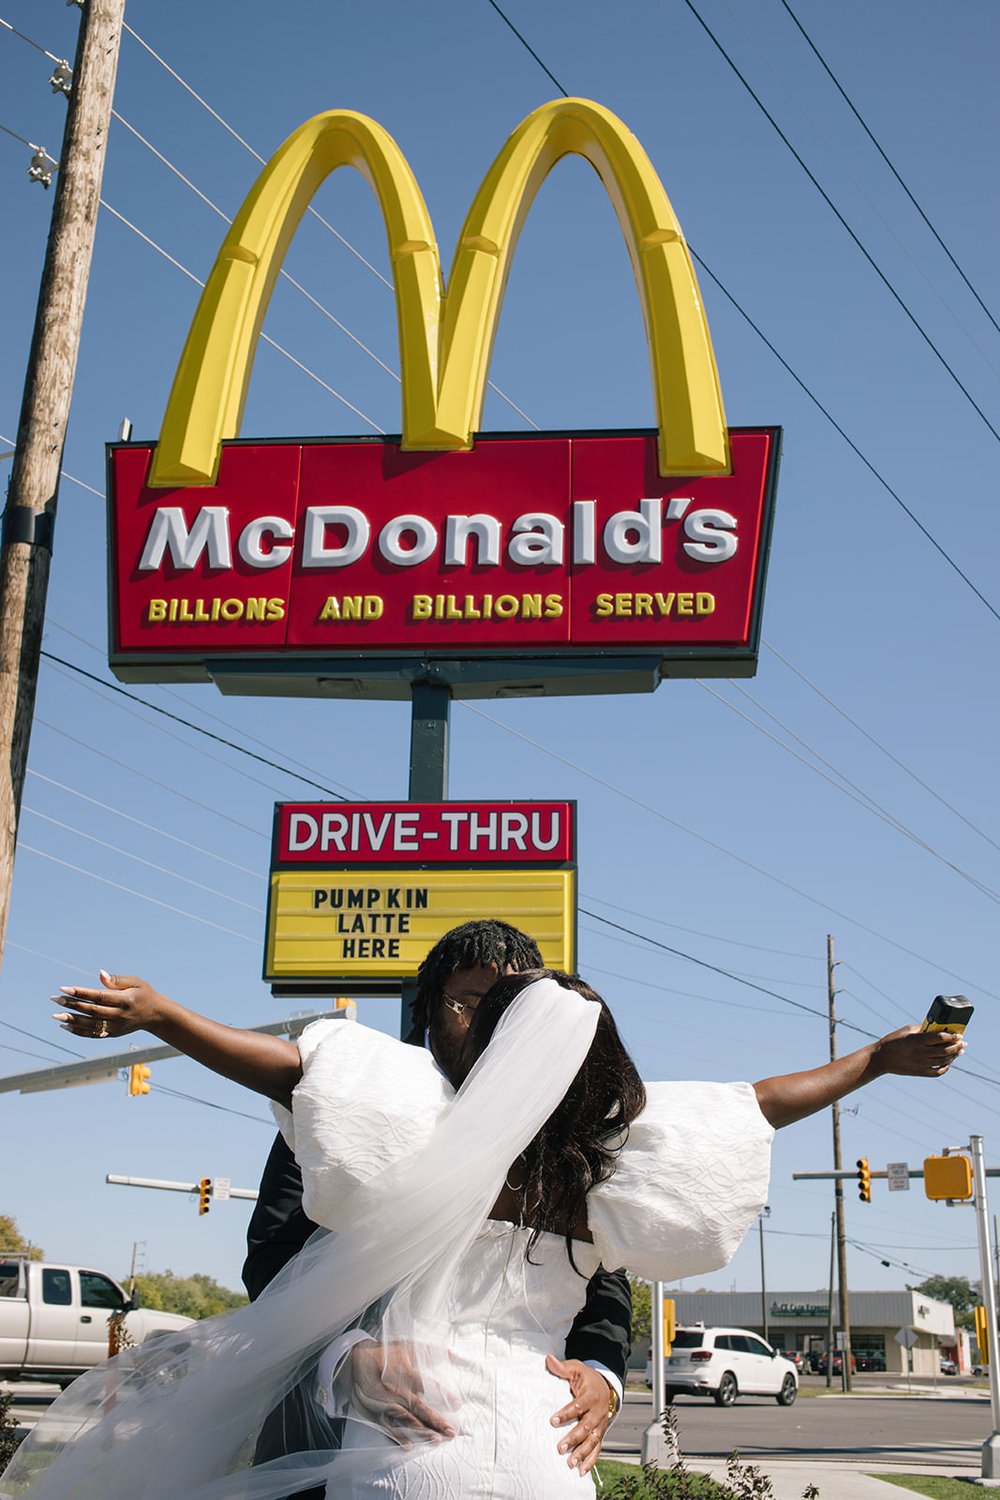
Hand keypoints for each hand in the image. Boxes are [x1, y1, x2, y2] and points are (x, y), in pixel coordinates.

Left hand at [52, 972, 167, 1039]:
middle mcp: (119, 1015)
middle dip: (72, 1004)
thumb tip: (100, 973)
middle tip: (55, 999)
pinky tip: (66, 1025)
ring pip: (90, 1024)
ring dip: (72, 1020)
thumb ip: (116, 979)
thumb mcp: (135, 982)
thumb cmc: (144, 994)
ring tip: (56, 1015)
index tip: (64, 988)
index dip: (80, 992)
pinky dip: (78, 1031)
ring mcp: (115, 1027)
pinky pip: (93, 1034)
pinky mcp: (113, 1034)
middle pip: (92, 1011)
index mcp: (124, 1000)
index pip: (98, 996)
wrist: (156, 1015)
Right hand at [347, 1340, 455, 1446]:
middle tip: (452, 1431)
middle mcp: (397, 1391)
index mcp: (405, 1374)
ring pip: (407, 1422)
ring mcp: (386, 1405)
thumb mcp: (405, 1345)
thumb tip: (451, 1352)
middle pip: (421, 1409)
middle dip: (437, 1421)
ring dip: (423, 1432)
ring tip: (437, 1440)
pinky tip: (410, 1446)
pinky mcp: (376, 1413)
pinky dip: (399, 1438)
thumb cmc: (383, 1353)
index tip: (458, 1404)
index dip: (443, 1395)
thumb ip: (428, 1349)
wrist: (353, 1360)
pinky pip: (389, 1428)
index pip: (428, 1386)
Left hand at [546, 1355, 613, 1475]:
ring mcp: (601, 1424)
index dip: (566, 1413)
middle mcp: (599, 1412)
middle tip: (560, 1448)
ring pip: (593, 1441)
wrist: (605, 1385)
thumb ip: (562, 1367)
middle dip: (574, 1438)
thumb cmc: (586, 1377)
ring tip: (570, 1463)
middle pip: (587, 1427)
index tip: (552, 1420)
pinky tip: (581, 1471)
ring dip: (582, 1453)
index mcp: (592, 1395)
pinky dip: (590, 1461)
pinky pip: (597, 1449)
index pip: (579, 1405)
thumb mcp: (576, 1368)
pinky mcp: (600, 1433)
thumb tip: (547, 1360)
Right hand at [875, 1026, 964, 1076]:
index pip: (941, 1037)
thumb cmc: (892, 1041)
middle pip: (945, 1050)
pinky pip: (937, 1072)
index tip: (959, 1034)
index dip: (952, 1036)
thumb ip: (922, 1029)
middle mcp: (921, 1052)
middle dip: (957, 1046)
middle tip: (963, 1043)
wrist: (881, 1058)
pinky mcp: (920, 1072)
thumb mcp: (906, 1030)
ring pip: (944, 1061)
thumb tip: (936, 1027)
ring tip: (960, 1052)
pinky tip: (948, 1062)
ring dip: (954, 1056)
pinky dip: (945, 1067)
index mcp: (917, 1040)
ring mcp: (921, 1064)